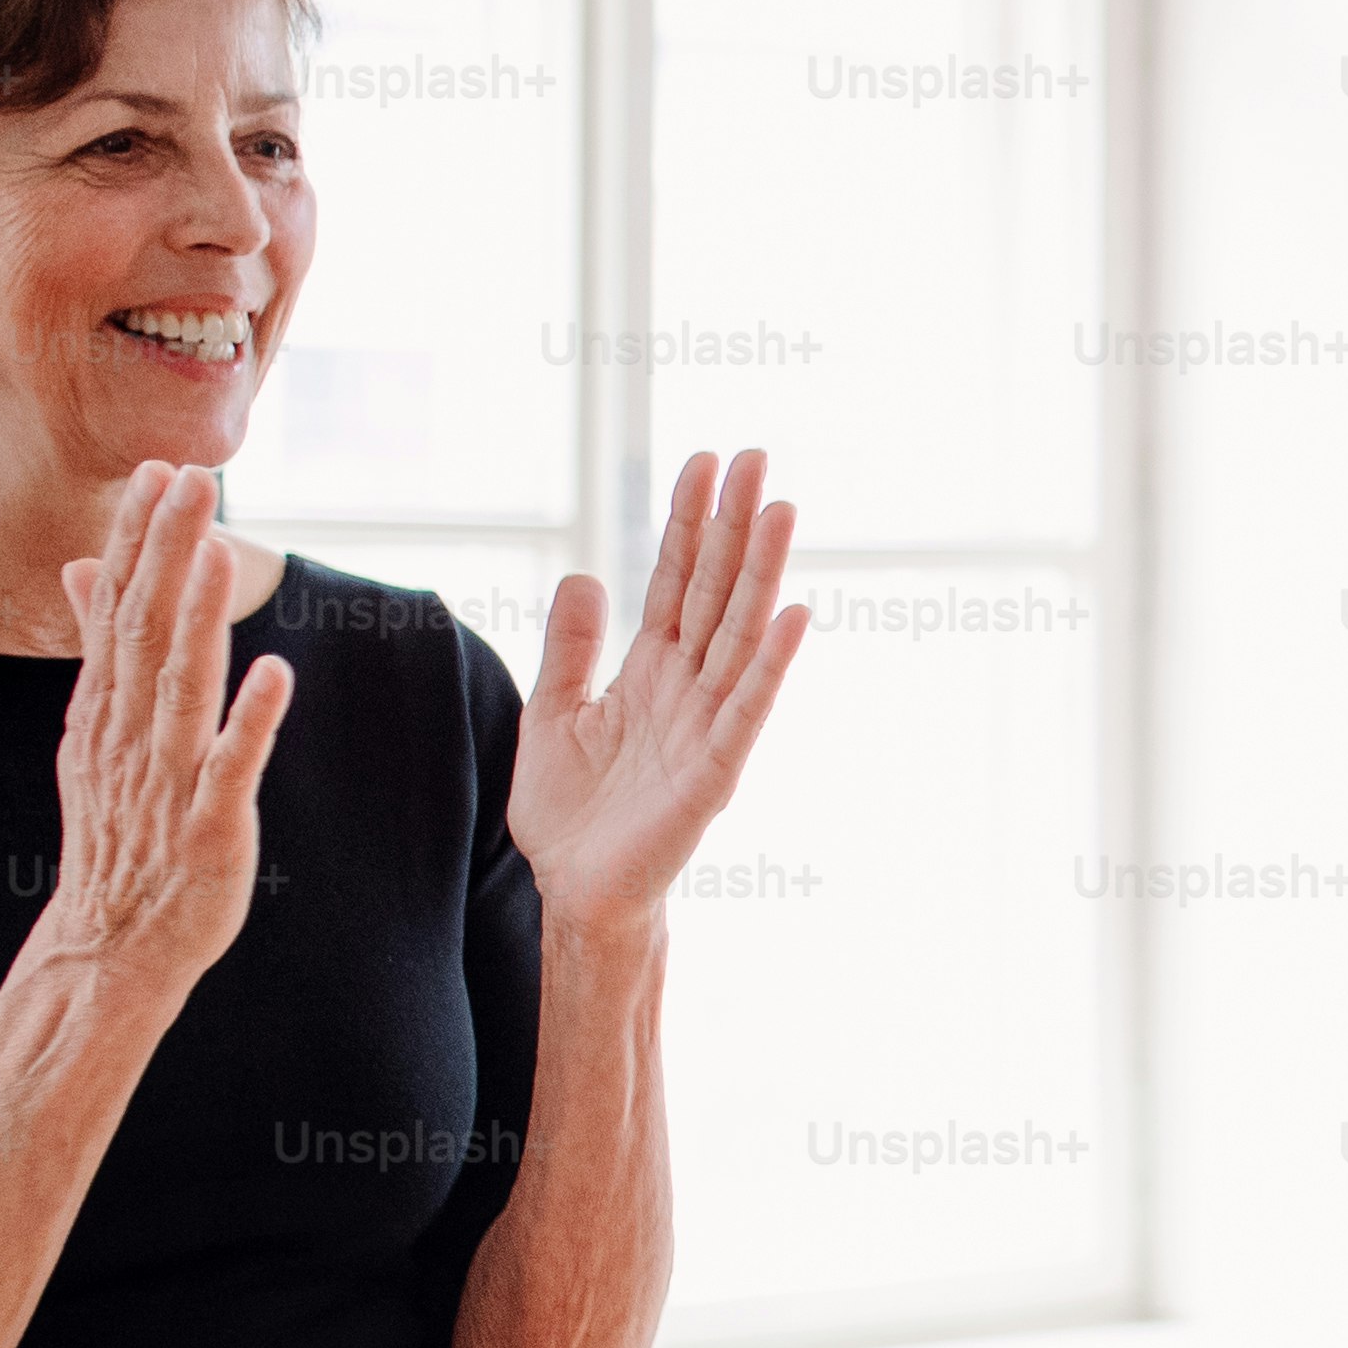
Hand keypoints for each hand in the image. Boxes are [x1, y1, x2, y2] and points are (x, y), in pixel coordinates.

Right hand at [35, 462, 297, 995]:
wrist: (109, 942)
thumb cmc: (119, 828)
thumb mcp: (95, 731)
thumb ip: (98, 648)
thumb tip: (80, 567)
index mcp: (106, 708)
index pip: (118, 607)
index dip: (138, 539)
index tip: (158, 471)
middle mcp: (130, 733)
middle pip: (147, 628)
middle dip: (168, 551)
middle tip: (192, 476)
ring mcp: (168, 778)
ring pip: (183, 684)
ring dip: (201, 616)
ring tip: (219, 550)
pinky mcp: (209, 826)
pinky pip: (231, 767)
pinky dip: (251, 721)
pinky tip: (276, 672)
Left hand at [510, 451, 809, 935]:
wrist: (577, 891)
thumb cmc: (570, 813)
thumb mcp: (553, 713)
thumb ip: (572, 647)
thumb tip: (585, 574)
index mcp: (650, 670)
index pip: (675, 580)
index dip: (686, 522)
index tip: (703, 461)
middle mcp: (688, 686)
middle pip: (715, 589)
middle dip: (732, 524)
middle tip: (754, 456)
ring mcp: (708, 724)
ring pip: (739, 633)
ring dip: (762, 571)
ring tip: (779, 509)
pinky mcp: (716, 770)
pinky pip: (748, 708)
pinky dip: (773, 662)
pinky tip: (794, 613)